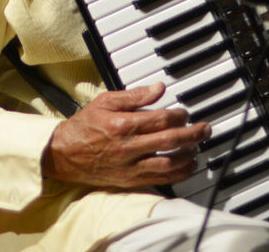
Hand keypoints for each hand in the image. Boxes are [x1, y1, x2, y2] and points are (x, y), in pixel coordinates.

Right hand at [43, 82, 210, 187]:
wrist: (63, 154)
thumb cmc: (85, 125)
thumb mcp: (106, 100)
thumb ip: (135, 95)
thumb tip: (159, 88)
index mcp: (123, 125)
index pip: (160, 119)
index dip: (178, 115)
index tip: (185, 112)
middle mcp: (128, 148)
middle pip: (169, 142)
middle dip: (192, 135)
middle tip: (205, 129)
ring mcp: (129, 167)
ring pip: (167, 165)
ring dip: (187, 156)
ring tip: (198, 148)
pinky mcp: (129, 181)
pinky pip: (158, 180)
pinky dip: (176, 175)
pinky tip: (186, 167)